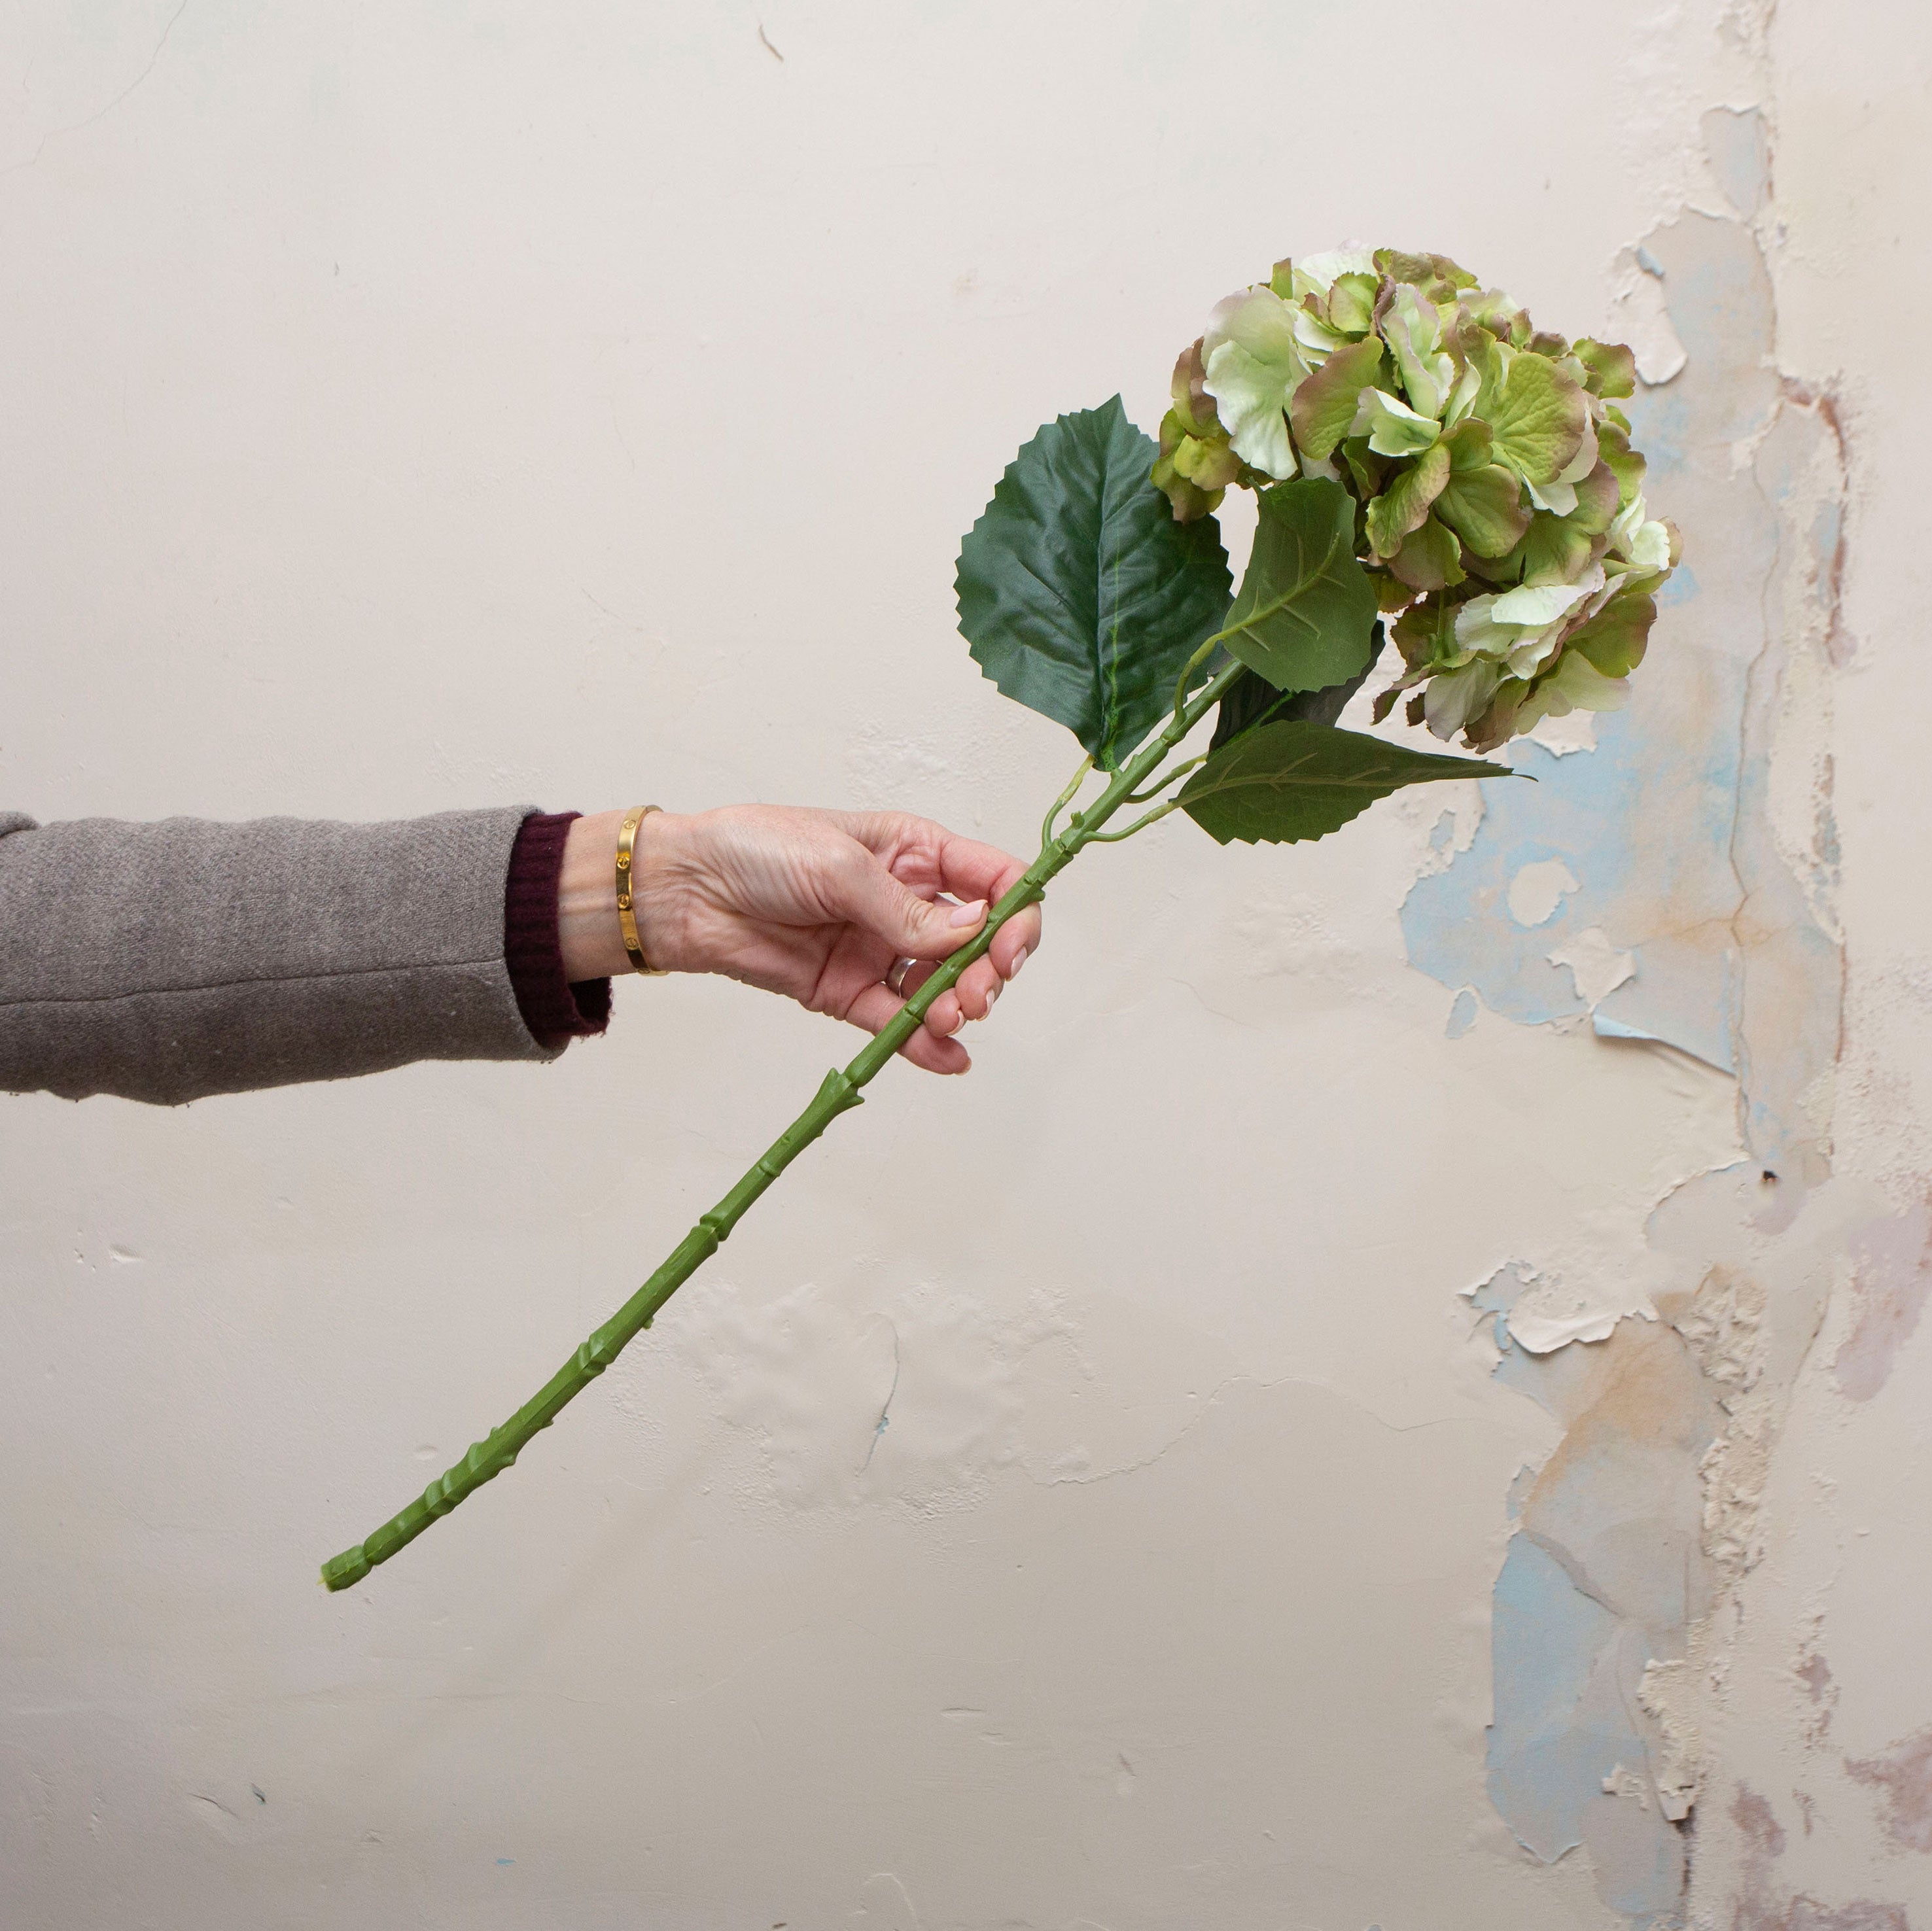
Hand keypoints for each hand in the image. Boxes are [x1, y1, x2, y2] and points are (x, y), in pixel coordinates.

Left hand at [557, 805, 1041, 1073]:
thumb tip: (971, 933)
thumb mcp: (839, 865)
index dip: (1014, 911)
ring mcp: (878, 950)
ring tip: (949, 1017)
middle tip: (977, 992)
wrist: (686, 892)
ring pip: (942, 986)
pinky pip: (898, 1022)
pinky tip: (948, 1056)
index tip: (1012, 944)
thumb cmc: (755, 850)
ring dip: (957, 1006)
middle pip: (976, 941)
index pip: (990, 879)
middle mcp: (904, 902)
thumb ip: (905, 909)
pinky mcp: (848, 992)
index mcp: (912, 851)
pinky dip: (927, 1043)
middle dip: (988, 969)